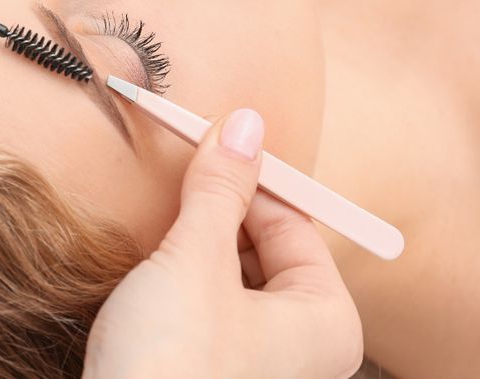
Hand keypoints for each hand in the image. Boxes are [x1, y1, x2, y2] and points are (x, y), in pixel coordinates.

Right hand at [84, 109, 363, 378]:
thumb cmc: (170, 364)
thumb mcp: (195, 261)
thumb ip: (221, 189)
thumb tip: (245, 125)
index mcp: (326, 321)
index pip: (297, 224)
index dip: (251, 179)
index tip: (210, 143)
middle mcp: (305, 347)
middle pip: (267, 249)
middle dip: (221, 214)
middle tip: (181, 181)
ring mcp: (261, 362)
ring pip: (234, 275)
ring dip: (197, 246)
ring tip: (162, 234)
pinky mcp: (219, 368)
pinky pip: (213, 306)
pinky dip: (185, 281)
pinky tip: (153, 277)